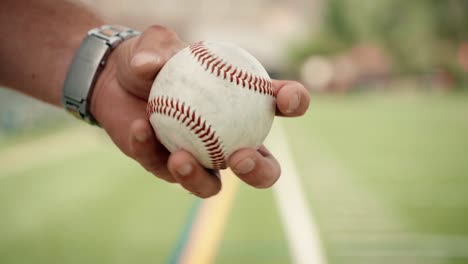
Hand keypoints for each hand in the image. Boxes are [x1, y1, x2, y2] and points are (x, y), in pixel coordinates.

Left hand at [91, 25, 309, 197]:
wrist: (113, 80)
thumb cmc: (148, 60)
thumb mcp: (155, 44)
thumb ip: (157, 47)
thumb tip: (151, 67)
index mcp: (241, 105)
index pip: (278, 105)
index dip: (293, 102)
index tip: (286, 97)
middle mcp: (227, 138)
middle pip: (260, 168)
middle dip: (260, 170)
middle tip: (242, 157)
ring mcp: (199, 158)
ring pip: (212, 186)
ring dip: (199, 178)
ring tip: (181, 157)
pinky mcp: (167, 168)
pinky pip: (162, 168)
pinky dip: (150, 149)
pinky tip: (140, 128)